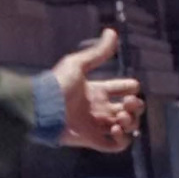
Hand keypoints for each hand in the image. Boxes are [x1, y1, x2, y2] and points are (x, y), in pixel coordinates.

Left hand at [51, 28, 145, 152]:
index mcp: (96, 90)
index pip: (122, 89)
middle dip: (136, 106)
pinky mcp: (92, 140)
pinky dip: (122, 139)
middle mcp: (98, 108)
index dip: (131, 88)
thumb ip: (98, 52)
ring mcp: (96, 125)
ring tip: (120, 116)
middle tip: (129, 103)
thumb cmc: (57, 84)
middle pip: (129, 109)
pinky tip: (114, 128)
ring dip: (131, 122)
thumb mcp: (78, 64)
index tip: (132, 86)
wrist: (41, 108)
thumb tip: (111, 31)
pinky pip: (116, 146)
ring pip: (126, 127)